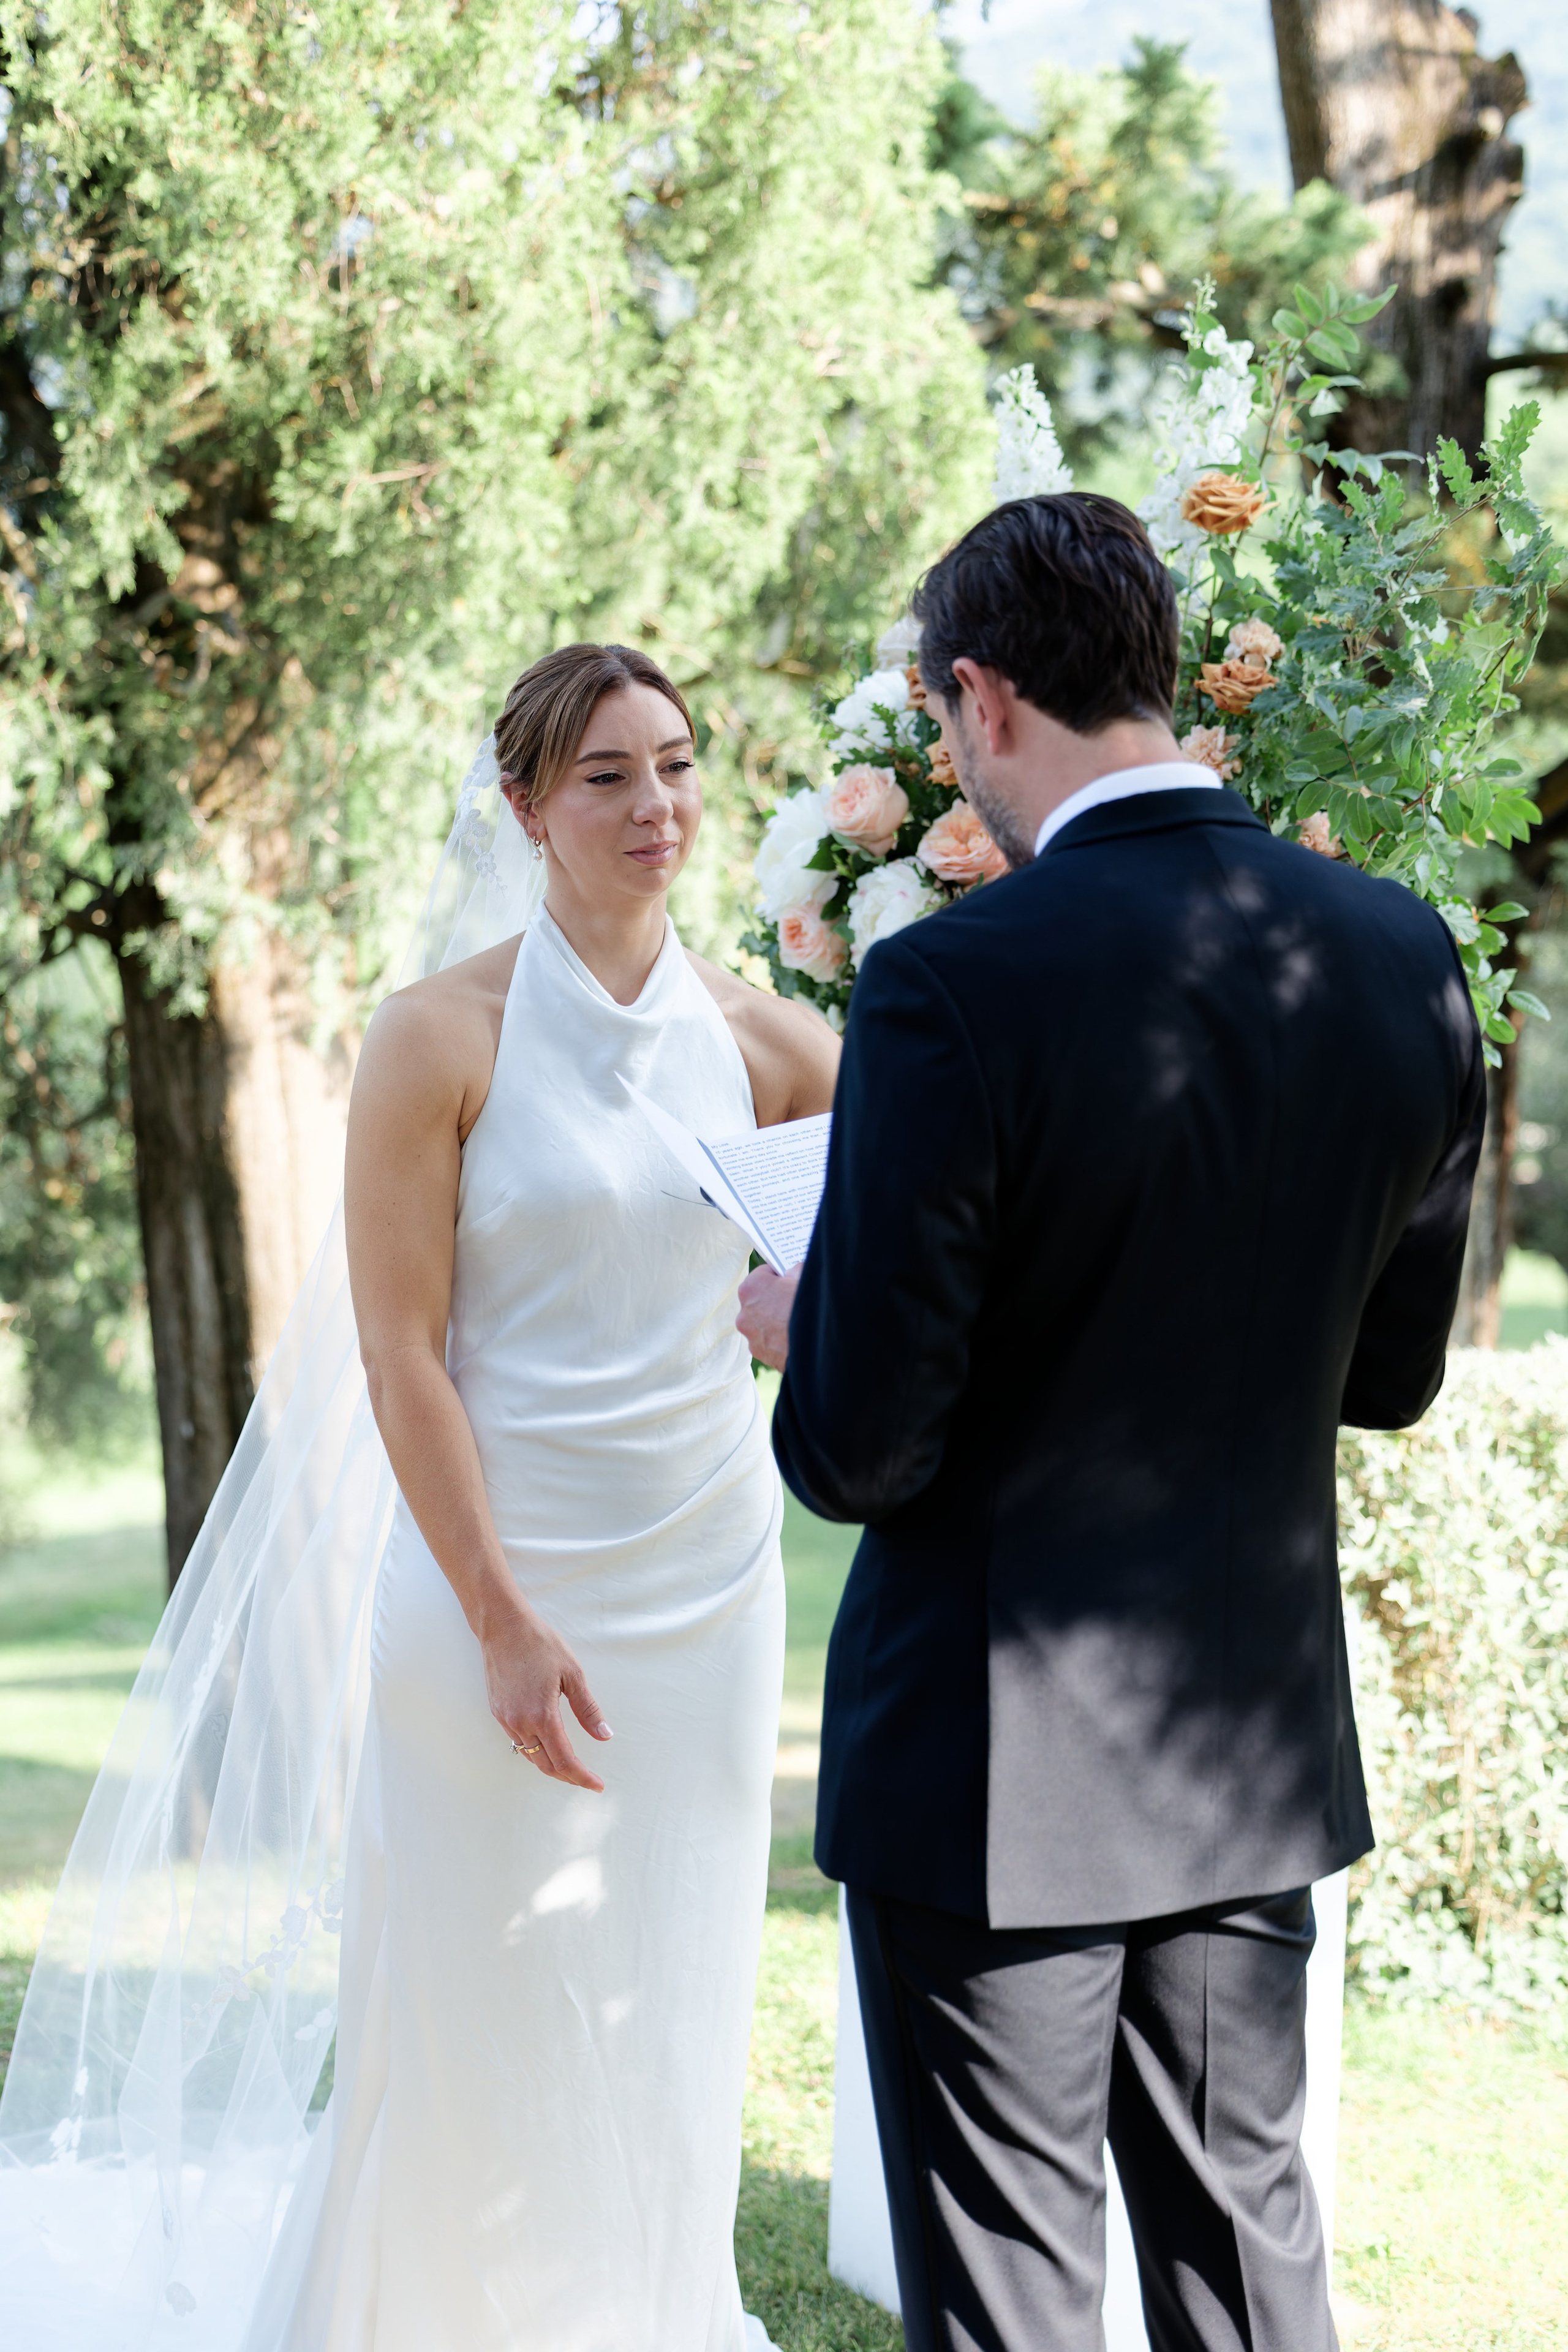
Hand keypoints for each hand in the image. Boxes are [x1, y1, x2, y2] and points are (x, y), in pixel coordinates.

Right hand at [480, 1597, 611, 1791]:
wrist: (502, 1627)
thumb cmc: (540, 1644)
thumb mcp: (572, 1673)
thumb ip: (588, 1709)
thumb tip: (604, 1735)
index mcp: (542, 1715)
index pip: (564, 1760)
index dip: (582, 1777)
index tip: (597, 1785)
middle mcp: (520, 1722)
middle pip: (546, 1765)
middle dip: (568, 1777)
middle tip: (588, 1779)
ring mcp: (506, 1719)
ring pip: (530, 1756)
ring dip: (551, 1766)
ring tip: (571, 1766)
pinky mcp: (498, 1712)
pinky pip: (518, 1742)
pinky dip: (535, 1751)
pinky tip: (548, 1746)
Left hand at [737, 1262, 799, 1371]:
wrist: (818, 1345)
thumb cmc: (810, 1308)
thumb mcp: (806, 1278)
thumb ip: (795, 1270)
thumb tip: (793, 1272)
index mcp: (751, 1288)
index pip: (763, 1274)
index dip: (779, 1276)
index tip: (789, 1280)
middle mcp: (744, 1312)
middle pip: (760, 1299)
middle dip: (774, 1299)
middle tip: (793, 1300)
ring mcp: (750, 1335)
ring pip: (762, 1321)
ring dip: (774, 1320)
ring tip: (795, 1321)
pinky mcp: (759, 1352)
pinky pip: (767, 1339)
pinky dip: (776, 1337)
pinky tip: (793, 1336)